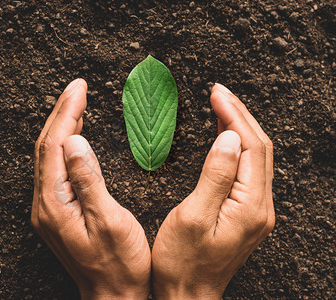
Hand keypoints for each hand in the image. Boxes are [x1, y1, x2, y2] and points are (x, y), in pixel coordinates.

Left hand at [31, 79, 150, 299]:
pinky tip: (72, 136)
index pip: (55, 144)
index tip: (80, 89)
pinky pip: (54, 168)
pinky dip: (62, 145)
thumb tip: (73, 140)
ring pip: (48, 156)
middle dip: (61, 113)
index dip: (67, 113)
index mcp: (55, 203)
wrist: (111, 295)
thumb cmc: (119, 263)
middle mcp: (45, 204)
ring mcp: (48, 208)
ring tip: (76, 103)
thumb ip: (88, 180)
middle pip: (46, 147)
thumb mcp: (109, 221)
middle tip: (77, 88)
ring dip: (60, 126)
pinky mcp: (56, 211)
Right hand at [152, 83, 274, 298]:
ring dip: (241, 128)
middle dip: (240, 115)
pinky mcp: (246, 213)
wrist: (189, 294)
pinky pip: (249, 170)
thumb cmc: (183, 261)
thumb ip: (215, 175)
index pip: (251, 146)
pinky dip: (238, 146)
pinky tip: (226, 137)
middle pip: (259, 148)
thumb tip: (229, 138)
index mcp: (250, 205)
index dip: (234, 115)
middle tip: (219, 92)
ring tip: (222, 106)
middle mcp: (260, 207)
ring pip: (256, 157)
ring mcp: (255, 210)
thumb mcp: (193, 216)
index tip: (216, 94)